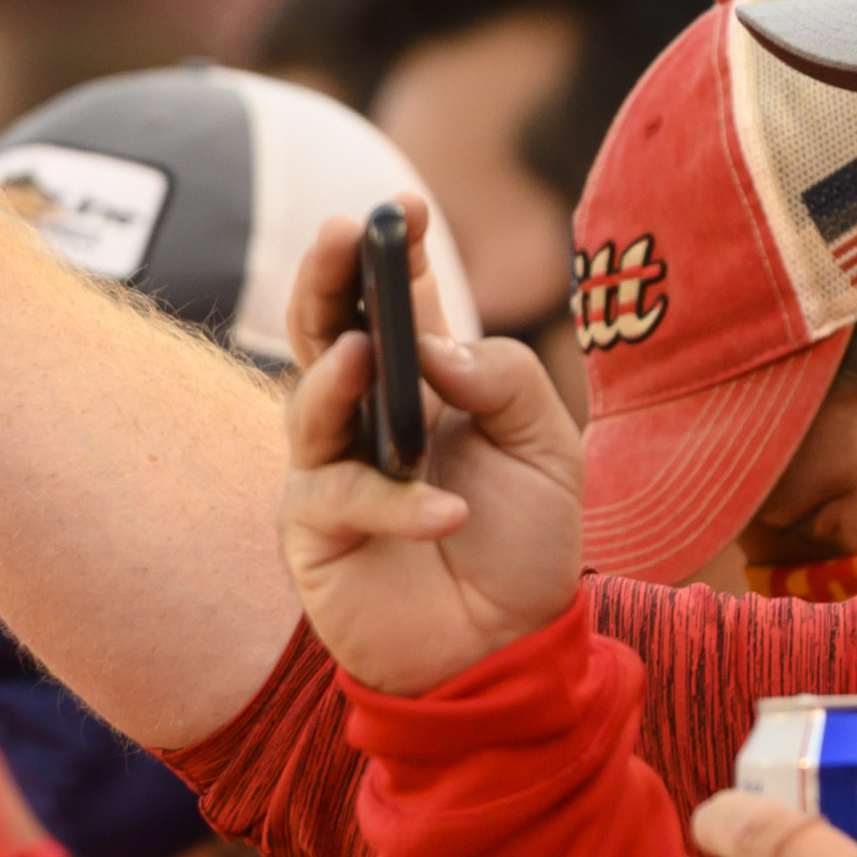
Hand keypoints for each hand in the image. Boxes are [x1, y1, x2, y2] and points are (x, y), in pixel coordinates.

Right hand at [272, 206, 584, 691]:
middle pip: (323, 332)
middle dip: (326, 278)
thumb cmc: (524, 547)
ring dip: (333, 377)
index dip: (392, 249)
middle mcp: (365, 418)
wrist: (510, 652)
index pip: (398, 300)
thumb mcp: (549, 449)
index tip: (401, 205)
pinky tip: (448, 514)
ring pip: (307, 407)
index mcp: (422, 383)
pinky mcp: (314, 535)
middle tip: (339, 232)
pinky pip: (335, 501)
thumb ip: (506, 380)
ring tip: (367, 354)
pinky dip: (393, 505)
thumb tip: (435, 347)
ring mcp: (331, 473)